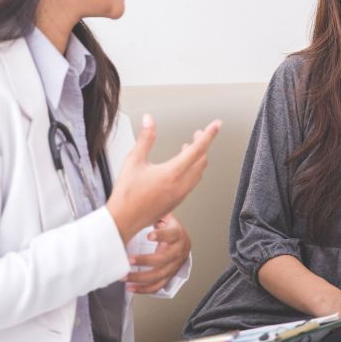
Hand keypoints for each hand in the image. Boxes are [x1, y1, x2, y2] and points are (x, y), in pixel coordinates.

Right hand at [106, 115, 220, 242]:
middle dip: (203, 144)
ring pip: (199, 173)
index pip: (197, 149)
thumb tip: (149, 121)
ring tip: (191, 147)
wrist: (124, 220)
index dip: (209, 135)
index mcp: (172, 173)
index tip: (216, 125)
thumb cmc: (126, 194)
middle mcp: (180, 185)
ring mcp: (180, 195)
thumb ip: (145, 138)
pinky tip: (183, 167)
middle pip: (202, 161)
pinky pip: (192, 183)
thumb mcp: (134, 160)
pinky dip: (193, 170)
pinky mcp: (177, 201)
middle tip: (199, 133)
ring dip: (198, 158)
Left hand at [125, 213, 190, 293]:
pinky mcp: (169, 275)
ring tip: (125, 276)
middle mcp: (178, 251)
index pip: (171, 234)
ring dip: (140, 278)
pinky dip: (144, 289)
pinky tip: (132, 288)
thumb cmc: (170, 229)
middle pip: (163, 259)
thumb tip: (138, 201)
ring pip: (159, 275)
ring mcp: (174, 265)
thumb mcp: (165, 217)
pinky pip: (157, 286)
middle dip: (144, 260)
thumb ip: (155, 212)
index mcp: (177, 235)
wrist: (182, 241)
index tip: (149, 235)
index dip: (161, 235)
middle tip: (129, 259)